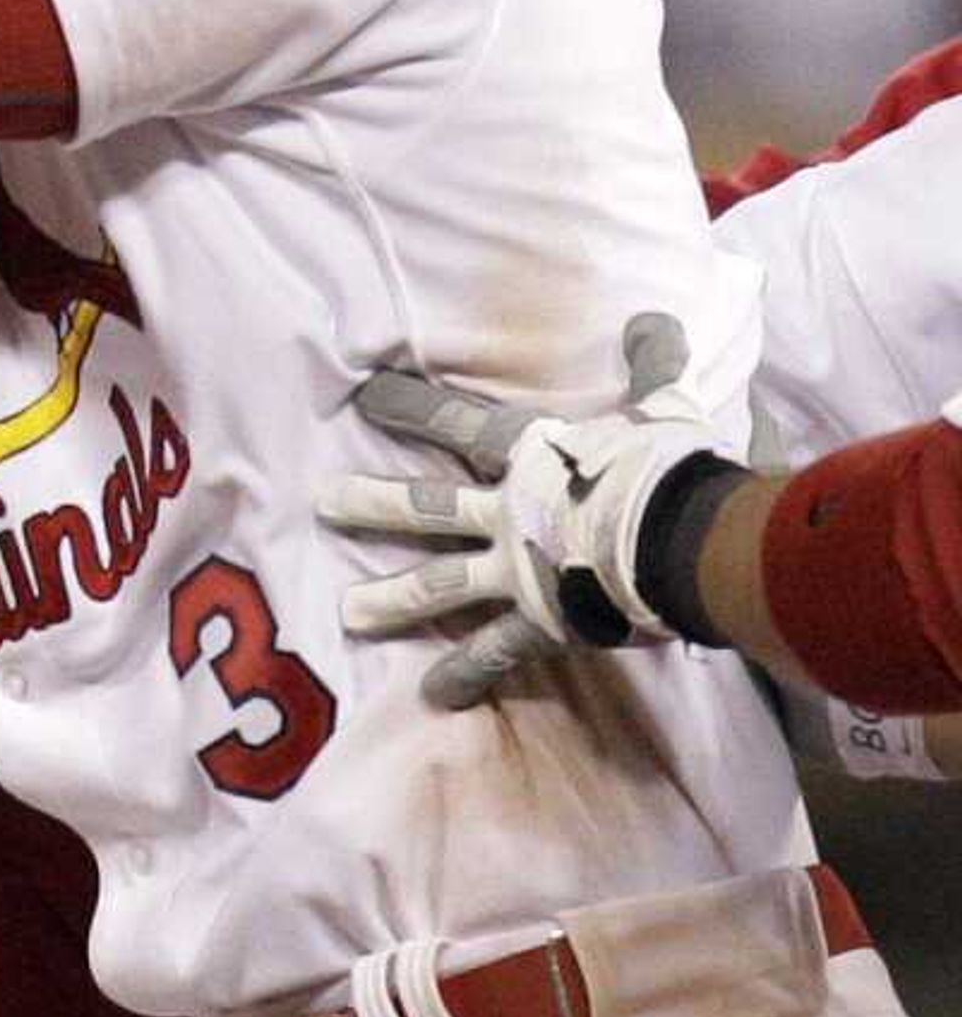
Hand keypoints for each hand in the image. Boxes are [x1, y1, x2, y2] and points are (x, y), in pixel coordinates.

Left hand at [323, 314, 723, 708]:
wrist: (695, 540)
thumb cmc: (678, 469)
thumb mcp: (667, 405)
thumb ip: (652, 365)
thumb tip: (651, 319)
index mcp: (534, 458)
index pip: (458, 423)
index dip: (410, 407)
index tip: (364, 394)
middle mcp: (510, 512)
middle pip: (427, 505)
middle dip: (372, 501)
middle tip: (322, 500)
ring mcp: (517, 570)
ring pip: (440, 583)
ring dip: (392, 598)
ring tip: (346, 612)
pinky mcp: (541, 622)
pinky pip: (495, 653)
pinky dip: (465, 674)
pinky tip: (431, 697)